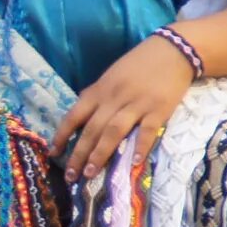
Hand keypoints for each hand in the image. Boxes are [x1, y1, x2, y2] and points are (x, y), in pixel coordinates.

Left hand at [51, 31, 196, 178]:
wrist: (172, 50)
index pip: (74, 115)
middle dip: (79, 154)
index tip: (53, 153)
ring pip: (114, 131)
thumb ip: (96, 96)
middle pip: (92, 129)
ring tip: (91, 173)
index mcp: (100, 90)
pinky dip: (140, 146)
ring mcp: (137, 104)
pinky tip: (133, 163)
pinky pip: (148, 130)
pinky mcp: (159, 109)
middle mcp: (114, 98)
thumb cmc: (139, 64)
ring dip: (100, 154)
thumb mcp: (110, 76)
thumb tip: (80, 117)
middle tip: (71, 176)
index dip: (62, 135)